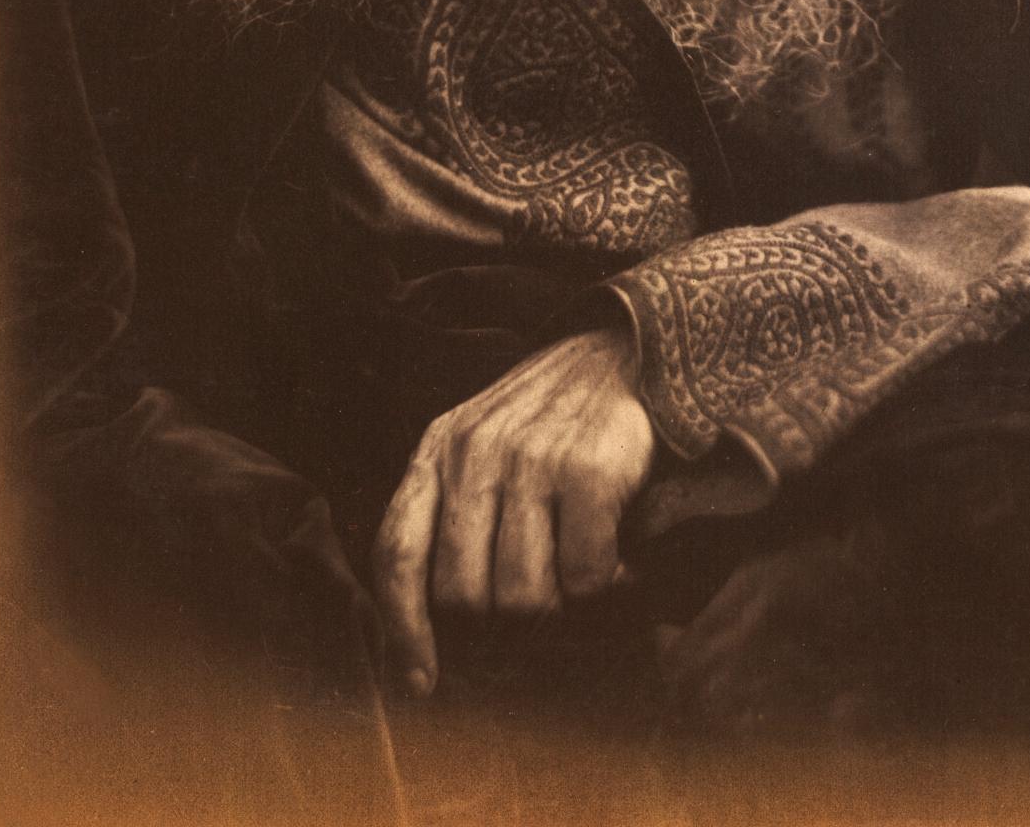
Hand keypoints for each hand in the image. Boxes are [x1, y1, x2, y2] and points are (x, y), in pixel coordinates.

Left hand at [371, 326, 656, 695]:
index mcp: (440, 447)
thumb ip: (452, 511)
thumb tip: (434, 629)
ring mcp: (532, 458)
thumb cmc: (555, 415)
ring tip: (583, 572)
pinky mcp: (588, 469)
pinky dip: (607, 584)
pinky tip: (620, 558)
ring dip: (560, 605)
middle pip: (464, 595)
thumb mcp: (483, 442)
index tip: (422, 682)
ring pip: (523, 596)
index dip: (403, 630)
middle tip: (543, 604)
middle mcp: (477, 451)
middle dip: (502, 620)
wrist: (632, 348)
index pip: (398, 553)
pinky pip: (583, 578)